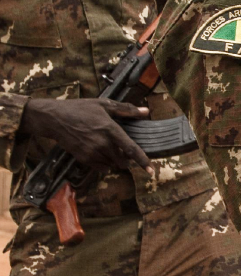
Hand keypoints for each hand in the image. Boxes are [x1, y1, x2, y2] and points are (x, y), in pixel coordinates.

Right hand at [21, 99, 153, 172]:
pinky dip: (104, 164)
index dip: (143, 161)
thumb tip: (146, 111)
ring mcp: (92, 152)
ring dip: (115, 160)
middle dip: (126, 158)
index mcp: (111, 130)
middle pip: (123, 161)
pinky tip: (99, 152)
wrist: (54, 119)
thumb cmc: (79, 109)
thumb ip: (126, 110)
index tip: (151, 171)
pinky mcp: (83, 158)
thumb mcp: (103, 104)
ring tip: (107, 147)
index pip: (131, 149)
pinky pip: (101, 168)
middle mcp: (103, 143)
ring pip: (112, 165)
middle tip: (121, 148)